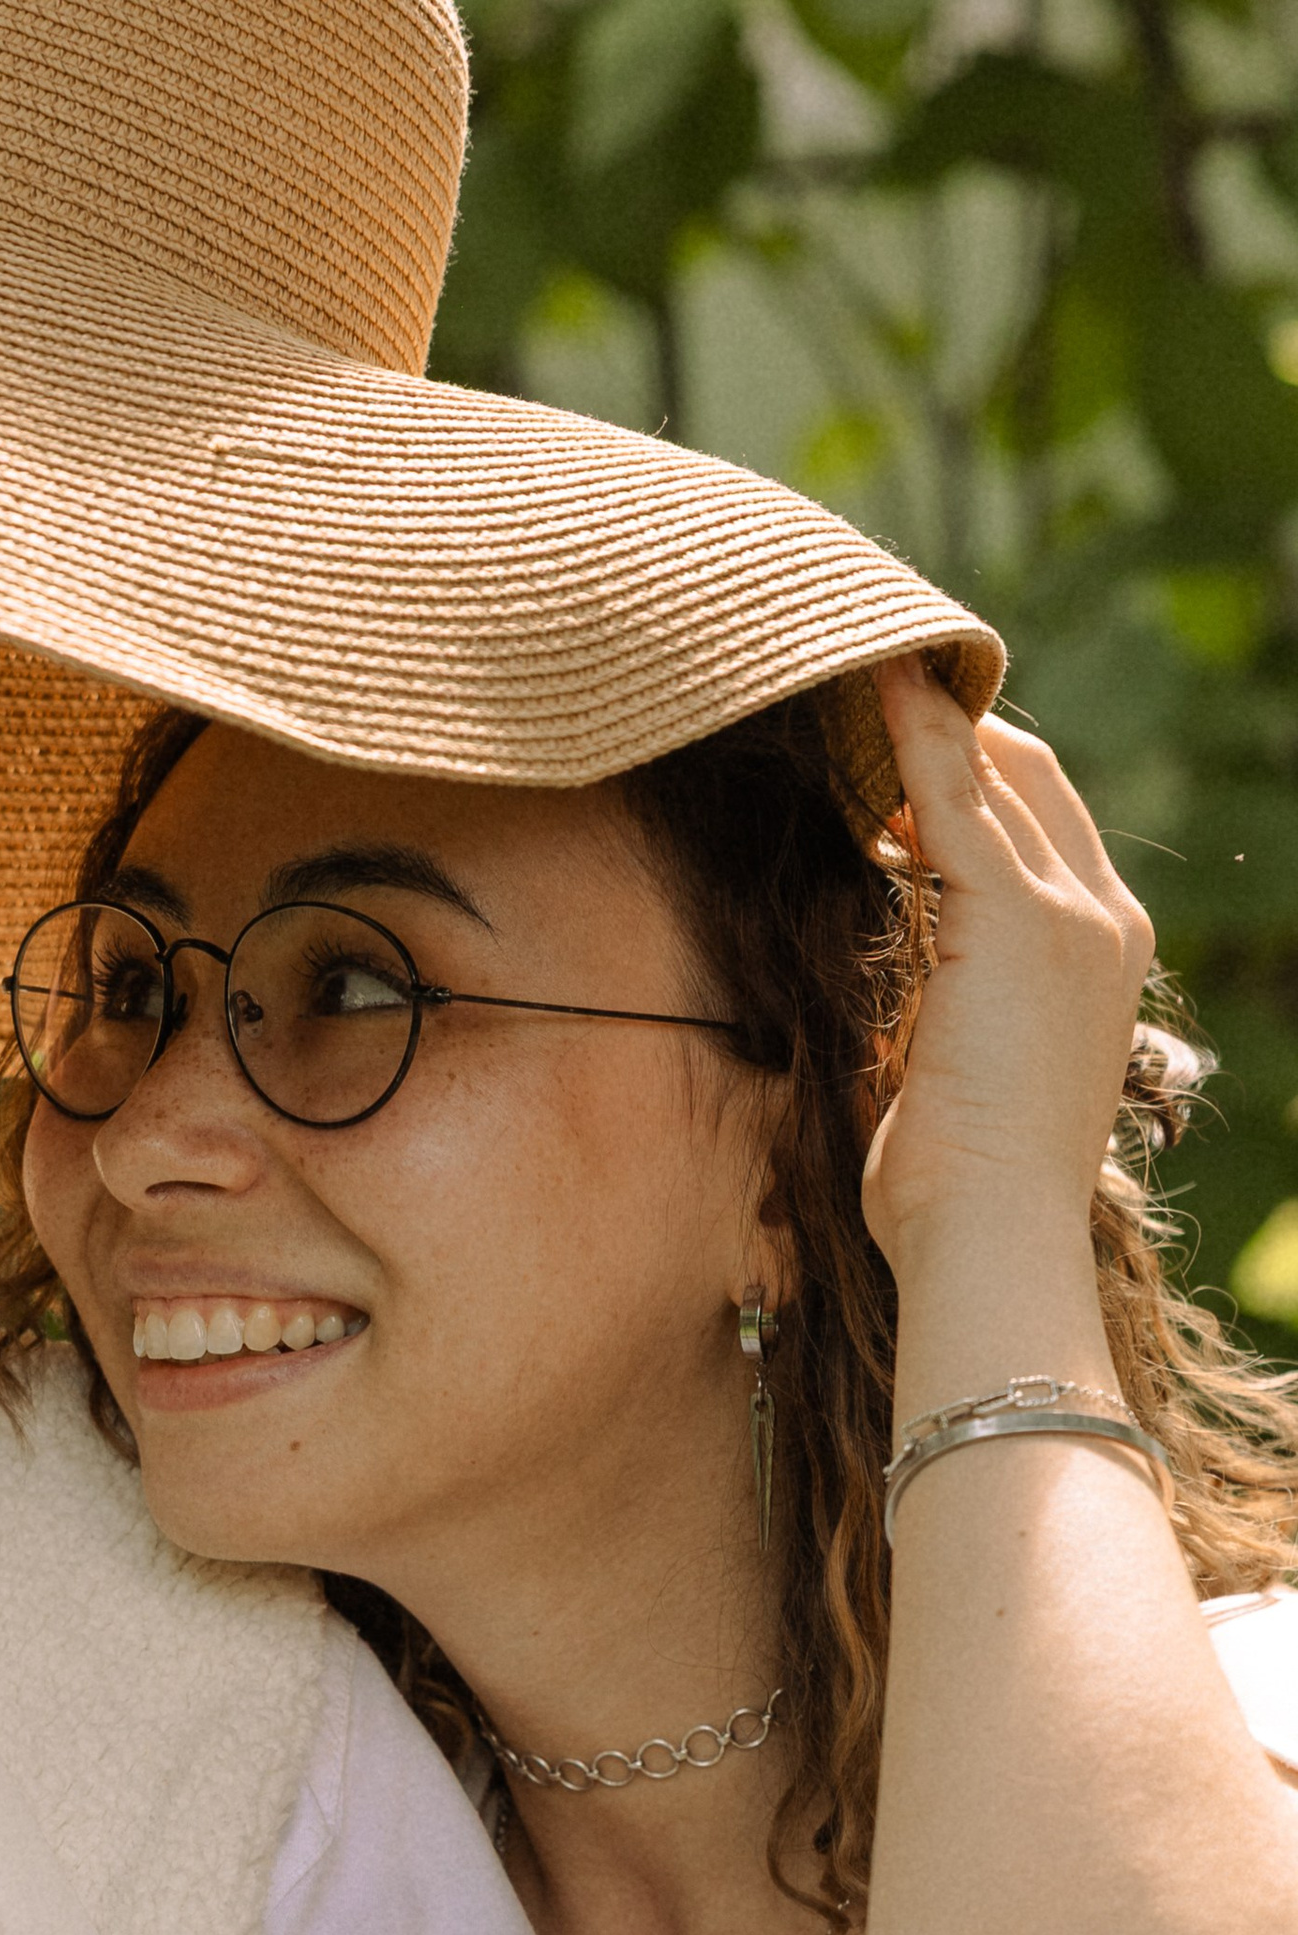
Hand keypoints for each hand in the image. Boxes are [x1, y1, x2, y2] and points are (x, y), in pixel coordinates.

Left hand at [862, 655, 1156, 1284]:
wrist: (994, 1233)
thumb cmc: (966, 1193)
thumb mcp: (968, 1079)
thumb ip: (955, 1011)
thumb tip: (910, 999)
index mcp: (1103, 957)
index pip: (1049, 831)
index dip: (982, 783)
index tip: (909, 755)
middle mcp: (1101, 919)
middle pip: (1030, 784)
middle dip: (958, 736)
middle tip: (870, 698)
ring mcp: (1066, 912)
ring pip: (991, 779)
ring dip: (924, 722)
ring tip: (854, 677)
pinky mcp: (1011, 916)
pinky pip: (949, 797)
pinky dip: (912, 735)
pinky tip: (869, 684)